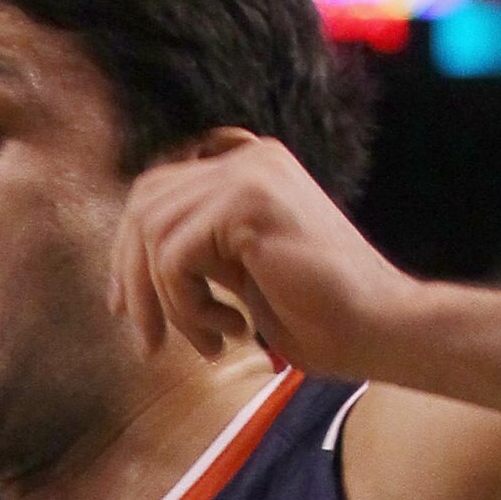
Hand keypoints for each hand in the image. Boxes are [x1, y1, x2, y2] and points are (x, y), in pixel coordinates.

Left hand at [108, 131, 427, 378]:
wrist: (377, 326)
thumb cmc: (317, 315)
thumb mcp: (239, 274)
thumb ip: (198, 252)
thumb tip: (133, 265)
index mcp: (246, 166)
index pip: (156, 191)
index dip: (128, 251)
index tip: (123, 309)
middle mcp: (246, 156)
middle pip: (143, 205)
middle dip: (132, 280)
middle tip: (149, 342)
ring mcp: (249, 172)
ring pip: (153, 236)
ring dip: (168, 305)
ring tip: (209, 341)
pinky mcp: (249, 202)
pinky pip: (174, 258)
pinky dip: (189, 307)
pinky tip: (232, 329)